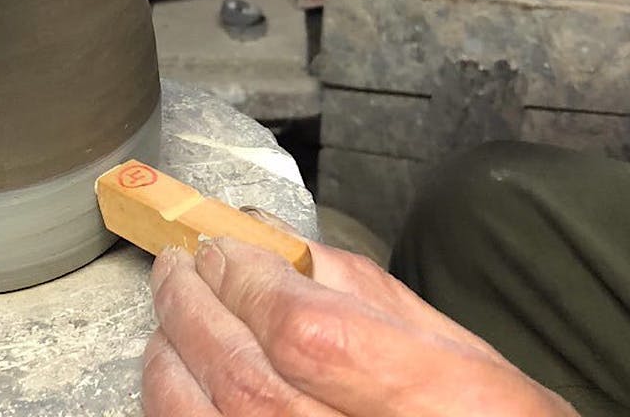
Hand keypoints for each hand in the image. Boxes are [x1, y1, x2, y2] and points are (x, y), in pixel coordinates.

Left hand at [144, 212, 578, 415]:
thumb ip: (357, 285)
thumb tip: (266, 230)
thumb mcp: (457, 348)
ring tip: (173, 315)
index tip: (222, 247)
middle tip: (178, 265)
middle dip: (193, 304)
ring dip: (172, 354)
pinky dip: (174, 405)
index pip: (301, 330)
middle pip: (240, 373)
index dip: (246, 280)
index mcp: (424, 402)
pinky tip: (181, 373)